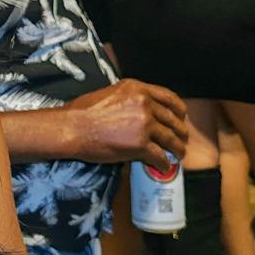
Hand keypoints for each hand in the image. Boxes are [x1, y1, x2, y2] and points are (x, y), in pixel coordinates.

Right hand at [63, 79, 188, 170]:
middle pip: (173, 120)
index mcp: (137, 89)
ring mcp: (144, 124)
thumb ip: (131, 99)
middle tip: (182, 140)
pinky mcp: (140, 145)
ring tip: (178, 155)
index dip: (179, 110)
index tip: (181, 118)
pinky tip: (163, 166)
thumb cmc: (83, 112)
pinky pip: (160, 156)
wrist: (72, 128)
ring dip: (177, 149)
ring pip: (171, 139)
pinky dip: (163, 163)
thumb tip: (143, 111)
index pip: (169, 97)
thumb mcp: (111, 93)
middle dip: (180, 132)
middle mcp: (144, 103)